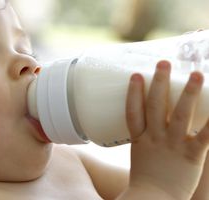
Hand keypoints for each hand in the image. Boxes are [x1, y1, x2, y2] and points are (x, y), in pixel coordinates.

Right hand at [125, 60, 208, 199]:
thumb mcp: (140, 154)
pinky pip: (205, 137)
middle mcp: (155, 138)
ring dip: (187, 94)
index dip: (133, 93)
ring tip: (195, 74)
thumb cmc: (146, 179)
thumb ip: (145, 138)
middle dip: (159, 84)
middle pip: (155, 107)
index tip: (136, 75)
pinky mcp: (191, 156)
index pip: (133, 112)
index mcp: (140, 139)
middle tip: (163, 63)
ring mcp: (173, 146)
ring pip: (181, 116)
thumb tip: (148, 125)